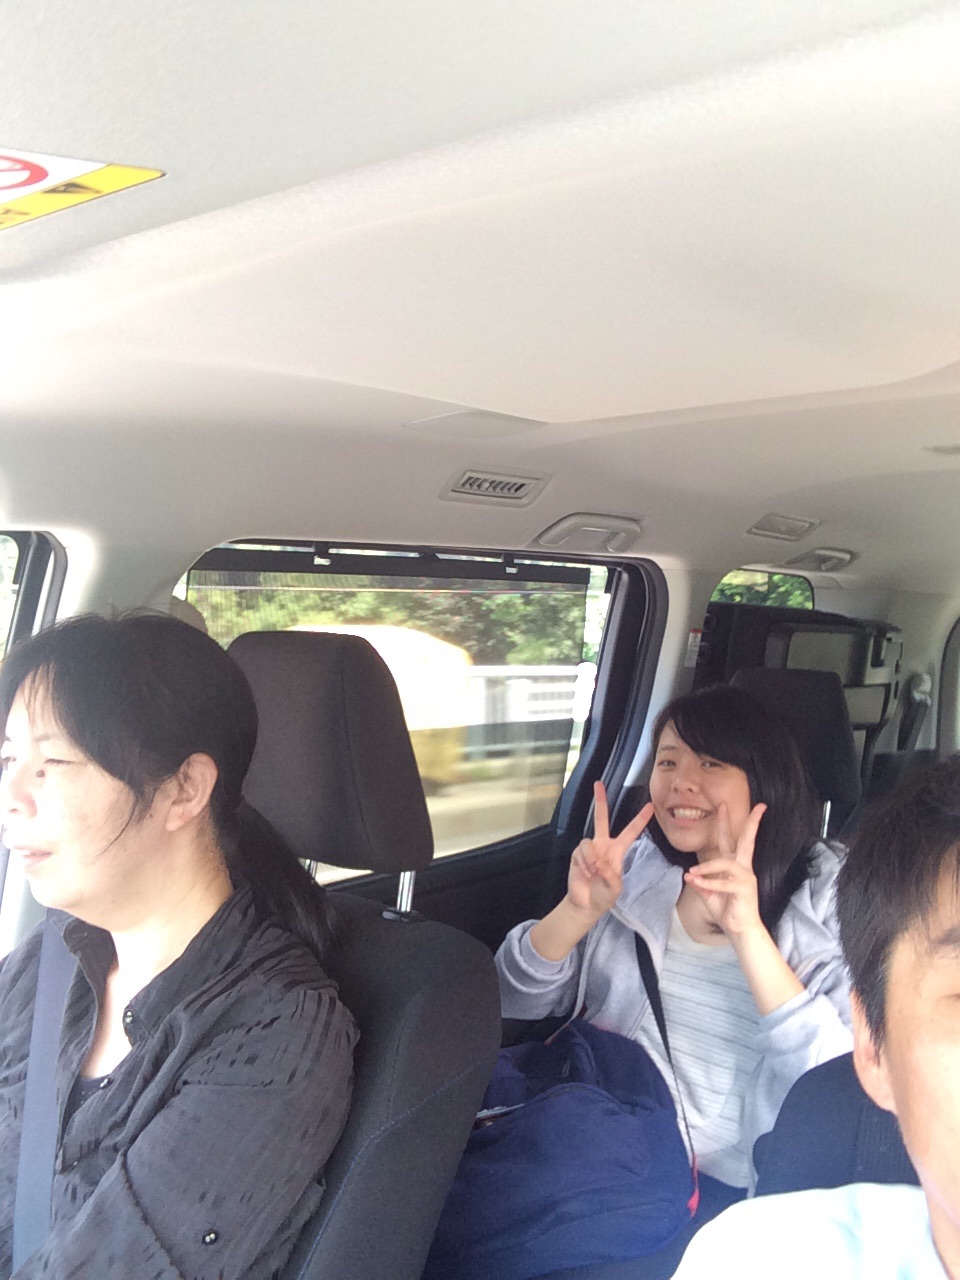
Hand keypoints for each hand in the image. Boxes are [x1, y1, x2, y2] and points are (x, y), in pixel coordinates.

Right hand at [566, 781, 654, 919]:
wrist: (586, 904)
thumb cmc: (603, 896)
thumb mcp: (615, 888)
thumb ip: (610, 874)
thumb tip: (599, 862)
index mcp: (617, 850)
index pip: (631, 831)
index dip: (640, 819)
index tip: (650, 806)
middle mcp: (603, 845)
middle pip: (601, 817)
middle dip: (599, 800)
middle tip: (598, 784)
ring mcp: (590, 849)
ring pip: (589, 842)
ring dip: (591, 860)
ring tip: (592, 873)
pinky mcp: (577, 854)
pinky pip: (581, 852)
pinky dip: (583, 864)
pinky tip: (585, 872)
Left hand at [683, 802, 766, 938]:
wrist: (740, 930)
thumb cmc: (726, 910)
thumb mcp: (708, 894)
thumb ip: (700, 883)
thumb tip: (688, 875)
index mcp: (734, 865)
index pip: (730, 840)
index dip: (725, 822)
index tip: (723, 805)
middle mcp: (742, 867)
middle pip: (744, 840)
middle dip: (745, 822)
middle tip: (731, 805)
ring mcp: (746, 877)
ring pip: (726, 862)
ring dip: (707, 867)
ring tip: (692, 874)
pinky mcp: (745, 889)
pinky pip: (724, 882)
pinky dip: (708, 883)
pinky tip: (696, 883)